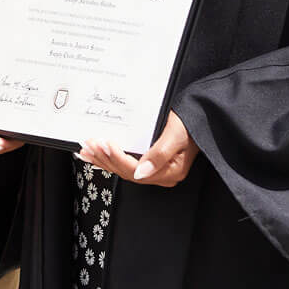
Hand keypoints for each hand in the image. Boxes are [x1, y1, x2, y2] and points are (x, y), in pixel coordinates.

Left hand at [78, 112, 196, 186]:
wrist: (203, 114)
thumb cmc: (192, 120)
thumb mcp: (177, 135)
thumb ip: (159, 154)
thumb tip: (140, 173)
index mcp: (170, 171)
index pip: (136, 171)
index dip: (118, 159)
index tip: (105, 144)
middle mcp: (162, 174)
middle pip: (127, 172)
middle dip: (105, 159)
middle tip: (89, 144)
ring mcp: (156, 169)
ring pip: (124, 169)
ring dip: (103, 160)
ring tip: (86, 149)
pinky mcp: (150, 161)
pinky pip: (127, 163)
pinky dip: (110, 158)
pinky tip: (95, 155)